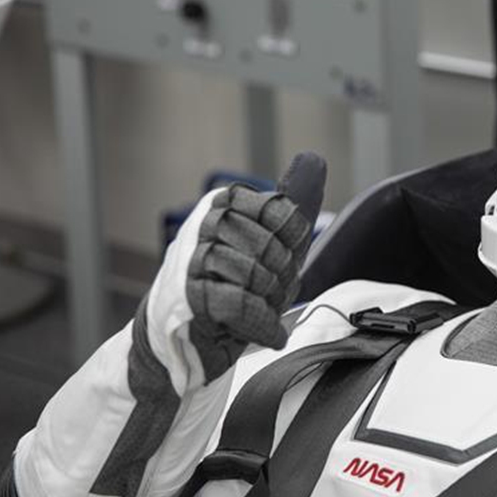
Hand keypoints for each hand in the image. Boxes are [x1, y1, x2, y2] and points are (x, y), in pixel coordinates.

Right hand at [185, 153, 326, 380]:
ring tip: (261, 310)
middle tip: (270, 293)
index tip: (284, 261)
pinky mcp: (190, 295)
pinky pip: (240, 303)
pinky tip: (272, 334)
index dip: (292, 246)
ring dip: (269, 302)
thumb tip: (314, 160)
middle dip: (281, 279)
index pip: (283, 214)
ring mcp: (193, 258)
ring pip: (255, 274)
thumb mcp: (267, 242)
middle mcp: (205, 223)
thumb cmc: (229, 284)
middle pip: (271, 247)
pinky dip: (262, 323)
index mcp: (225, 202)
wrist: (183, 335)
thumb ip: (291, 205)